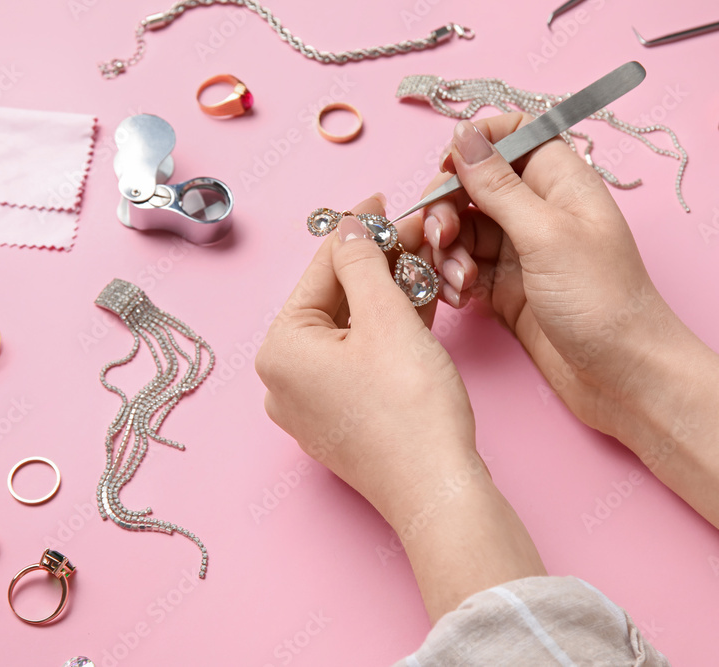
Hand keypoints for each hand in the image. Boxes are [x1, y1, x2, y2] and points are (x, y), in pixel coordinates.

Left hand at [257, 194, 545, 620]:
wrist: (439, 489)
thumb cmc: (410, 409)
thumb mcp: (387, 318)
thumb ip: (363, 262)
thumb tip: (349, 227)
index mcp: (280, 349)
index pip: (320, 271)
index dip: (358, 230)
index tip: (381, 201)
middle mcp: (284, 380)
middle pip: (335, 301)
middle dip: (379, 265)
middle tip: (413, 234)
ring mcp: (311, 406)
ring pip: (351, 332)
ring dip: (388, 297)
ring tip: (424, 265)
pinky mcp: (341, 422)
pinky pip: (359, 362)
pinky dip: (387, 334)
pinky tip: (418, 306)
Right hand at [420, 114, 690, 436]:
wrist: (621, 374)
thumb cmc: (602, 300)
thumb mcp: (545, 234)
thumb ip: (498, 185)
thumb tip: (465, 134)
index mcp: (559, 182)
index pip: (512, 135)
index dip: (476, 145)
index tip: (449, 168)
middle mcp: (538, 210)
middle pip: (474, 185)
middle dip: (449, 207)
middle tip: (442, 237)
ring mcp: (521, 250)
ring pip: (463, 229)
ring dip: (449, 251)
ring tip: (458, 279)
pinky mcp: (506, 287)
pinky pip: (465, 268)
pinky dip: (455, 279)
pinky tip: (461, 297)